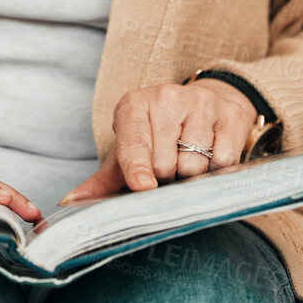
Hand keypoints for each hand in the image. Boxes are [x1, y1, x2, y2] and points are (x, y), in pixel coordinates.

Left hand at [56, 80, 255, 205]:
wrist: (205, 103)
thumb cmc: (159, 134)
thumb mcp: (129, 151)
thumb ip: (103, 180)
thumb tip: (71, 204)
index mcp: (133, 106)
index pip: (134, 142)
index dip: (137, 166)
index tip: (142, 186)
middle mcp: (166, 98)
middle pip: (165, 164)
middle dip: (167, 178)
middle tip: (169, 167)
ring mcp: (200, 103)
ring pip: (195, 165)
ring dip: (192, 176)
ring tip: (190, 160)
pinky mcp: (230, 114)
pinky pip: (224, 160)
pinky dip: (218, 170)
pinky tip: (212, 157)